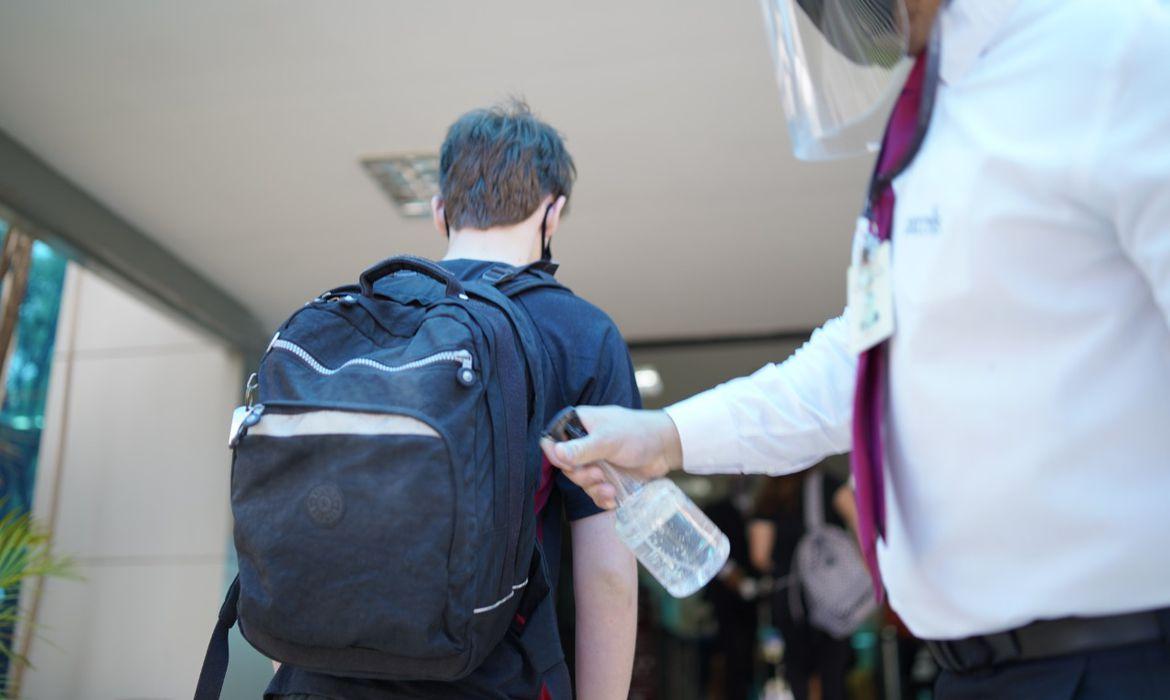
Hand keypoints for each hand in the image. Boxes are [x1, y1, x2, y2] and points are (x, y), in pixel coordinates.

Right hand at [541, 406, 682, 508]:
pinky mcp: (607, 477)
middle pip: (566, 467)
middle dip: (582, 476)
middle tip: (598, 474)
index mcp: (579, 425)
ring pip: (581, 482)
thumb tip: (554, 451)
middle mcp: (584, 443)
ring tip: (611, 488)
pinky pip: (595, 492)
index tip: (571, 465)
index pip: (552, 441)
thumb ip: (581, 448)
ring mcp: (595, 461)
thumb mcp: (608, 440)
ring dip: (594, 489)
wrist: (666, 447)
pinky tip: (614, 498)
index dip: (557, 457)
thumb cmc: (638, 434)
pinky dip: (603, 498)